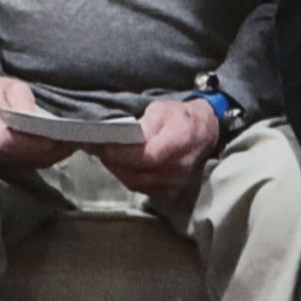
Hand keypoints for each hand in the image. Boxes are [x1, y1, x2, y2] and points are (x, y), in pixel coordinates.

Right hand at [0, 65, 75, 168]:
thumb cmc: (0, 90)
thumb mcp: (13, 87)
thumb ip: (22, 101)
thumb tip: (32, 117)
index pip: (8, 140)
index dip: (31, 143)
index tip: (52, 140)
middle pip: (20, 155)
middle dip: (46, 151)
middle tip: (69, 143)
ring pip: (25, 162)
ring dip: (48, 156)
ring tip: (68, 146)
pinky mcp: (3, 161)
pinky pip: (26, 164)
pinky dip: (44, 158)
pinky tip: (59, 150)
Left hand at [91, 98, 216, 198]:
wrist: (203, 133)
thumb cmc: (180, 117)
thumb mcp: (161, 110)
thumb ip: (144, 124)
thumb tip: (125, 136)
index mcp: (180, 141)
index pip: (148, 156)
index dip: (123, 154)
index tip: (103, 146)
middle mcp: (180, 167)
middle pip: (140, 174)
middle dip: (115, 163)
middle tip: (97, 150)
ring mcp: (176, 182)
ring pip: (138, 183)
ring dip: (118, 171)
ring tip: (105, 156)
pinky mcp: (170, 190)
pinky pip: (143, 188)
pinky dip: (127, 177)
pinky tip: (118, 165)